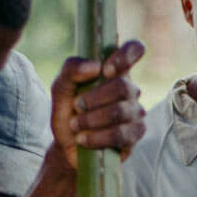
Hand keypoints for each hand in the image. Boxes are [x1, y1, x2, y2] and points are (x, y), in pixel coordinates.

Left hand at [50, 40, 147, 166]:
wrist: (67, 146)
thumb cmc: (68, 113)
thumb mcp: (60, 88)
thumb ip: (71, 69)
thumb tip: (95, 66)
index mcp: (114, 70)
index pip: (134, 50)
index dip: (125, 56)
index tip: (106, 70)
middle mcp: (129, 88)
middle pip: (122, 86)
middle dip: (93, 99)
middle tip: (77, 107)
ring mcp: (135, 111)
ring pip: (120, 111)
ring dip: (91, 120)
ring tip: (76, 126)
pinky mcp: (136, 133)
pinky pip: (121, 133)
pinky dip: (97, 137)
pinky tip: (84, 139)